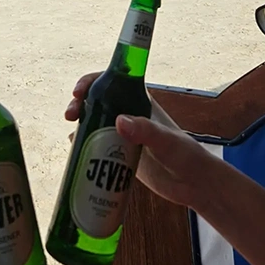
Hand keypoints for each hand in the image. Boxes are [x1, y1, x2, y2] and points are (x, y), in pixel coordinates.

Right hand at [66, 73, 211, 208]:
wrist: (193, 184)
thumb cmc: (186, 156)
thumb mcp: (166, 141)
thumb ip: (146, 131)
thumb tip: (119, 122)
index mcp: (140, 101)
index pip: (112, 81)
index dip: (91, 81)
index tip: (78, 92)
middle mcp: (129, 114)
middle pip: (97, 100)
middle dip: (80, 103)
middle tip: (71, 115)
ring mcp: (123, 136)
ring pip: (93, 122)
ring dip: (79, 124)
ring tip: (72, 135)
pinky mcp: (119, 156)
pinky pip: (96, 146)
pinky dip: (83, 145)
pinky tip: (75, 150)